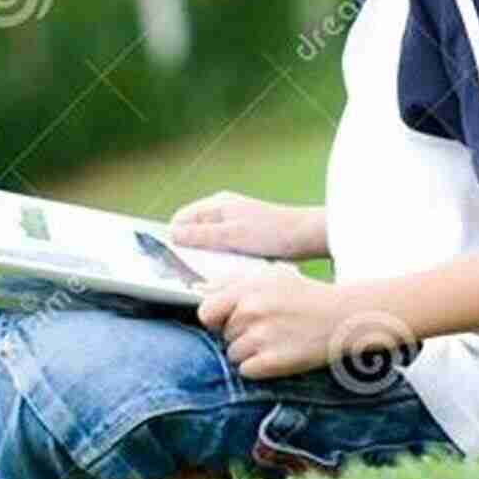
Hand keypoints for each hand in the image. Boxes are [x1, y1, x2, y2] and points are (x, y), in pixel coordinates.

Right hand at [168, 190, 315, 261]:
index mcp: (216, 204)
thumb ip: (201, 235)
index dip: (173, 238)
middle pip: (192, 231)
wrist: (307, 237)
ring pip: (208, 243)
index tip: (171, 261)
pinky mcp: (245, 237)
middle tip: (190, 273)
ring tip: (211, 273)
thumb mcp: (232, 236)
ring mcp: (234, 224)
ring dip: (207, 258)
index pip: (180, 219)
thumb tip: (171, 234)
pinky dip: (222, 260)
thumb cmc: (272, 233)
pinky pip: (224, 249)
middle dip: (189, 250)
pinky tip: (228, 272)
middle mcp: (222, 211)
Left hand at [196, 268, 350, 380]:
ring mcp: (262, 337)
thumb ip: (233, 282)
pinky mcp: (272, 362)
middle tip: (267, 328)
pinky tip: (278, 354)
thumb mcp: (271, 276)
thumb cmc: (306, 295)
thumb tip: (199, 288)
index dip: (215, 319)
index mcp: (248, 288)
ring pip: (234, 355)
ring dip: (250, 353)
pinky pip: (247, 371)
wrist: (343, 317)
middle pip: (223, 335)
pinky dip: (259, 368)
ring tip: (275, 341)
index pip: (206, 311)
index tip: (228, 320)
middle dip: (239, 334)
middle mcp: (251, 312)